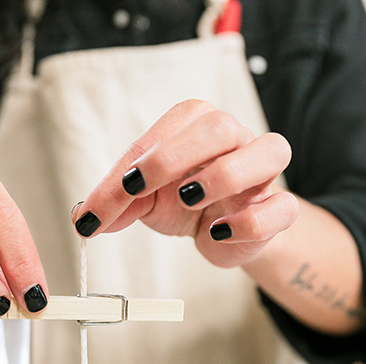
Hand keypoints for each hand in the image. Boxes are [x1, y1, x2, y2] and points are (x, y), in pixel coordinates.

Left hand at [70, 100, 297, 268]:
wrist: (222, 235)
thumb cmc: (184, 204)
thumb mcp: (144, 200)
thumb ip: (114, 203)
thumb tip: (82, 218)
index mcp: (198, 126)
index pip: (173, 128)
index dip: (144, 157)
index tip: (120, 189)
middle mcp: (236, 140)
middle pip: (221, 126)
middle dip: (177, 155)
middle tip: (143, 187)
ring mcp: (263, 173)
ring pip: (270, 150)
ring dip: (225, 175)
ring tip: (189, 201)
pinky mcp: (279, 210)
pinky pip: (282, 206)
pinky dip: (251, 220)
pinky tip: (218, 231)